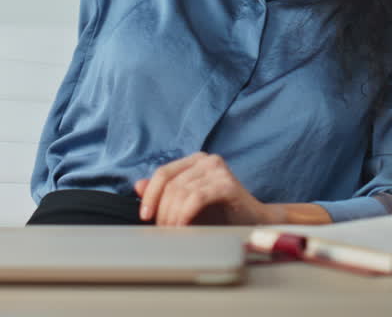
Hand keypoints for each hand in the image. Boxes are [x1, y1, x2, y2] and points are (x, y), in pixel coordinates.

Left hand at [134, 152, 274, 225]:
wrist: (253, 222)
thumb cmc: (220, 213)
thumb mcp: (186, 204)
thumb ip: (164, 194)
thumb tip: (138, 186)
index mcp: (194, 161)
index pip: (163, 173)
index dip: (150, 195)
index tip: (145, 216)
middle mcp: (206, 160)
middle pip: (170, 184)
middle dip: (162, 210)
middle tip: (162, 230)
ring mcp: (217, 169)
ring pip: (181, 192)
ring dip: (172, 216)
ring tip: (173, 232)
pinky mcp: (227, 184)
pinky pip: (196, 198)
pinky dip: (185, 215)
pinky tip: (183, 227)